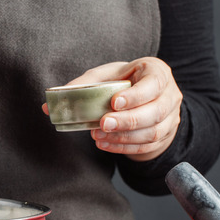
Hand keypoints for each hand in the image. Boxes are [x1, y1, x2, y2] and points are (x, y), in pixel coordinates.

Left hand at [46, 58, 182, 161]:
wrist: (143, 99)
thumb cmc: (123, 83)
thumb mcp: (105, 77)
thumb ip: (81, 86)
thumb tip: (48, 106)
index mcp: (157, 72)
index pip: (153, 83)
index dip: (136, 95)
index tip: (114, 102)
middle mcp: (170, 94)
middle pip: (155, 111)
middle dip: (128, 120)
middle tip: (103, 124)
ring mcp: (171, 117)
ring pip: (153, 132)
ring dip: (124, 137)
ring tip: (99, 136)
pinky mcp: (165, 136)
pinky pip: (147, 146)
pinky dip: (124, 147)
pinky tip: (105, 144)